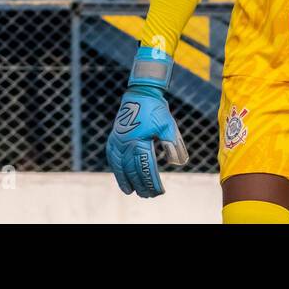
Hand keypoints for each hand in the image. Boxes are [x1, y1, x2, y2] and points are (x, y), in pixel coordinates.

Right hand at [106, 47, 188, 197]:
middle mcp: (126, 143)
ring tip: (131, 191)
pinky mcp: (114, 137)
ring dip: (126, 180)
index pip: (146, 168)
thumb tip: (176, 163)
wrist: (141, 93)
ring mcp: (118, 140)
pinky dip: (116, 168)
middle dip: (141, 184)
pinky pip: (112, 157)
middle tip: (148, 195)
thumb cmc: (156, 110)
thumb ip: (172, 145)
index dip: (152, 182)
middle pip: (133, 170)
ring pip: (120, 166)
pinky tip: (120, 175)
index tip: (159, 191)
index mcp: (139, 141)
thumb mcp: (168, 126)